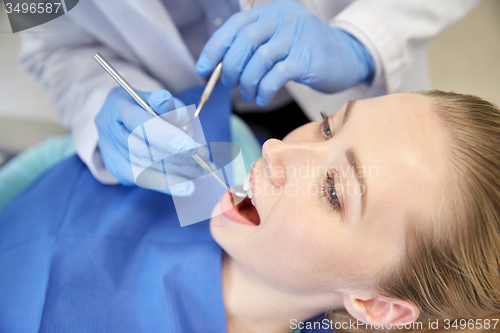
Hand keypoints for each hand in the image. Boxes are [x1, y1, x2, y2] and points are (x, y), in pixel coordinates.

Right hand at [95, 88, 205, 195]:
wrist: (119, 119)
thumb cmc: (144, 106)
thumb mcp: (156, 98)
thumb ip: (165, 104)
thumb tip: (167, 102)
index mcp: (118, 105)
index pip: (141, 124)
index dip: (168, 137)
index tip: (193, 148)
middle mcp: (110, 130)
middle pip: (144, 149)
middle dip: (179, 157)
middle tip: (206, 161)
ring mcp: (111, 152)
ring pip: (146, 167)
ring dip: (178, 172)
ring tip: (203, 171)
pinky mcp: (118, 169)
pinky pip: (144, 180)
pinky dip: (168, 184)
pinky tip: (187, 187)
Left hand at [196, 0, 373, 105]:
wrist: (346, 56)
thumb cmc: (305, 51)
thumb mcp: (279, 38)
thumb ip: (253, 47)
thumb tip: (221, 68)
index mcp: (273, 11)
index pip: (235, 25)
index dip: (215, 48)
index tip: (203, 69)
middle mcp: (284, 19)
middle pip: (245, 42)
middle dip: (231, 68)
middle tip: (230, 84)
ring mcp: (297, 38)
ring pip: (259, 60)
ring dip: (247, 83)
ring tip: (249, 95)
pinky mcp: (307, 59)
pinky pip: (276, 76)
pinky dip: (264, 90)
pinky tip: (262, 98)